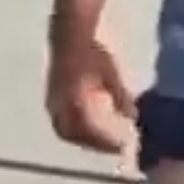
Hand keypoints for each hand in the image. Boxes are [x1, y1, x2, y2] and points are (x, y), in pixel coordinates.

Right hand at [46, 37, 135, 154]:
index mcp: (74, 99)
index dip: (105, 141)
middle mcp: (59, 105)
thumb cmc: (91, 53)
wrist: (68, 36)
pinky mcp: (51, 100)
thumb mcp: (110, 74)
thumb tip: (132, 117)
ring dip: (82, 139)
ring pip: (64, 131)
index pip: (89, 129)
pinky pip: (61, 122)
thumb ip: (120, 97)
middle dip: (92, 144)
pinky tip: (89, 126)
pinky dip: (75, 130)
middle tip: (112, 147)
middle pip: (73, 135)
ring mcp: (52, 103)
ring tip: (101, 140)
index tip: (121, 146)